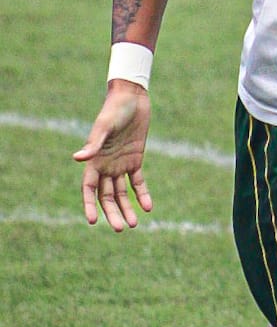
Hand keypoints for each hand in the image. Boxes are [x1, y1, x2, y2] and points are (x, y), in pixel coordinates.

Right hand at [74, 83, 152, 230]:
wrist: (132, 98)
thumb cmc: (114, 110)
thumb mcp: (104, 127)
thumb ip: (93, 144)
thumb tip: (77, 158)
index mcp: (94, 160)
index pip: (89, 189)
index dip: (90, 205)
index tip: (93, 221)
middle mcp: (106, 166)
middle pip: (106, 196)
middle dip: (112, 213)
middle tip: (121, 228)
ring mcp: (120, 164)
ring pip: (121, 192)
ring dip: (126, 208)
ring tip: (133, 224)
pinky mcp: (136, 160)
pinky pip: (138, 181)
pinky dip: (142, 194)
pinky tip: (147, 207)